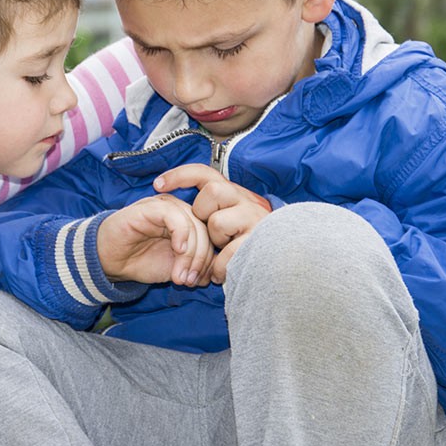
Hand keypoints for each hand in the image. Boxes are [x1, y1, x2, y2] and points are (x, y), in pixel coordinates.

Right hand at [97, 194, 213, 286]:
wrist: (108, 261)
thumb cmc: (140, 261)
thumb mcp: (174, 268)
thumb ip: (194, 267)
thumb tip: (212, 275)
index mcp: (188, 223)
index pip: (211, 236)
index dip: (210, 260)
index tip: (200, 281)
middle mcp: (179, 211)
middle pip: (205, 230)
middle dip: (201, 260)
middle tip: (189, 281)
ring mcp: (165, 207)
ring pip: (193, 224)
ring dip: (191, 255)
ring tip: (180, 276)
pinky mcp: (151, 206)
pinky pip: (174, 215)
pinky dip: (181, 235)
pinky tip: (177, 252)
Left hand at [153, 164, 271, 282]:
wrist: (288, 262)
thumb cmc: (248, 243)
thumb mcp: (230, 221)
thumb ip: (212, 211)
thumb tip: (180, 208)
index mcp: (234, 194)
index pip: (204, 173)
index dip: (180, 175)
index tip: (157, 184)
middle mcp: (246, 200)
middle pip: (212, 192)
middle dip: (203, 213)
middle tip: (212, 231)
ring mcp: (254, 219)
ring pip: (217, 222)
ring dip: (215, 242)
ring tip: (223, 251)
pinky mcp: (258, 242)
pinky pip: (228, 252)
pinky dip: (221, 266)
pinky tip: (223, 272)